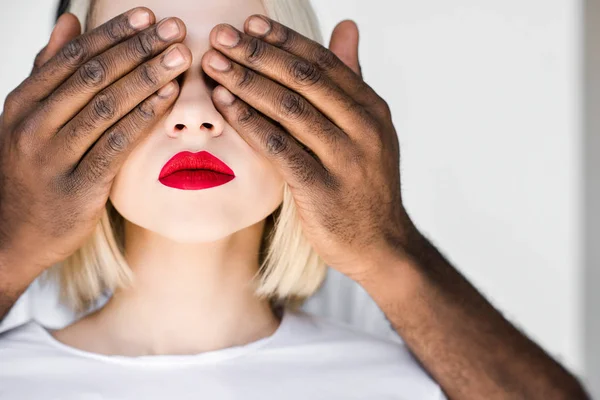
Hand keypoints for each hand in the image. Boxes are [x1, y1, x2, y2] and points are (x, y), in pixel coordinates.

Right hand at [0, 8, 190, 273]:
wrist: (13, 235)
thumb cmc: (31, 172)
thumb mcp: (29, 119)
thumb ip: (51, 71)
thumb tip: (71, 21)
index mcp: (22, 102)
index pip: (74, 56)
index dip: (115, 33)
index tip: (149, 16)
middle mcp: (33, 125)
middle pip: (93, 75)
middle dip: (138, 48)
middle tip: (175, 28)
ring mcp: (52, 156)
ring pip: (106, 106)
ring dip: (147, 77)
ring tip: (180, 56)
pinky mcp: (77, 187)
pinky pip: (116, 144)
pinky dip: (143, 117)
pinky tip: (168, 98)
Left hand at [202, 16, 413, 279]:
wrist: (380, 243)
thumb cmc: (364, 184)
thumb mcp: (368, 129)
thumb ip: (351, 79)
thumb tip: (347, 25)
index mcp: (372, 109)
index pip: (323, 62)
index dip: (283, 40)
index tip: (249, 24)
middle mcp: (364, 128)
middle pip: (303, 79)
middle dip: (257, 54)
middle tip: (220, 36)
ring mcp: (345, 160)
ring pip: (289, 109)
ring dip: (246, 83)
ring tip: (214, 65)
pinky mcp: (323, 190)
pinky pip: (279, 148)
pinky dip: (249, 123)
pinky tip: (224, 105)